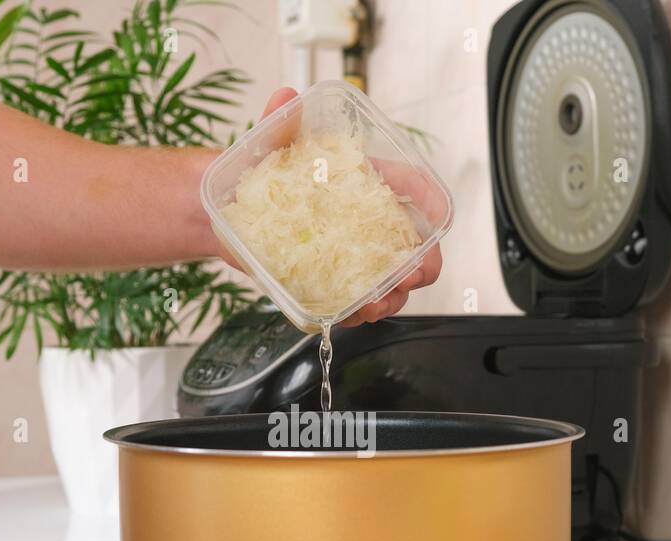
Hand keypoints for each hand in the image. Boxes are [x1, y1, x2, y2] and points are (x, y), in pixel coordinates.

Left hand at [220, 87, 443, 328]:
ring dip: (390, 296)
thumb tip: (285, 98)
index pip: (413, 188)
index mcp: (366, 181)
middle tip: (408, 278)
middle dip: (419, 266)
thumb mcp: (270, 144)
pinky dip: (357, 310)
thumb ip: (281, 122)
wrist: (231, 209)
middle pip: (412, 245)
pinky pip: (356, 299)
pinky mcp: (332, 279)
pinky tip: (349, 313)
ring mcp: (353, 253)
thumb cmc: (260, 172)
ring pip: (389, 280)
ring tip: (374, 304)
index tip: (439, 221)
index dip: (432, 204)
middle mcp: (367, 220)